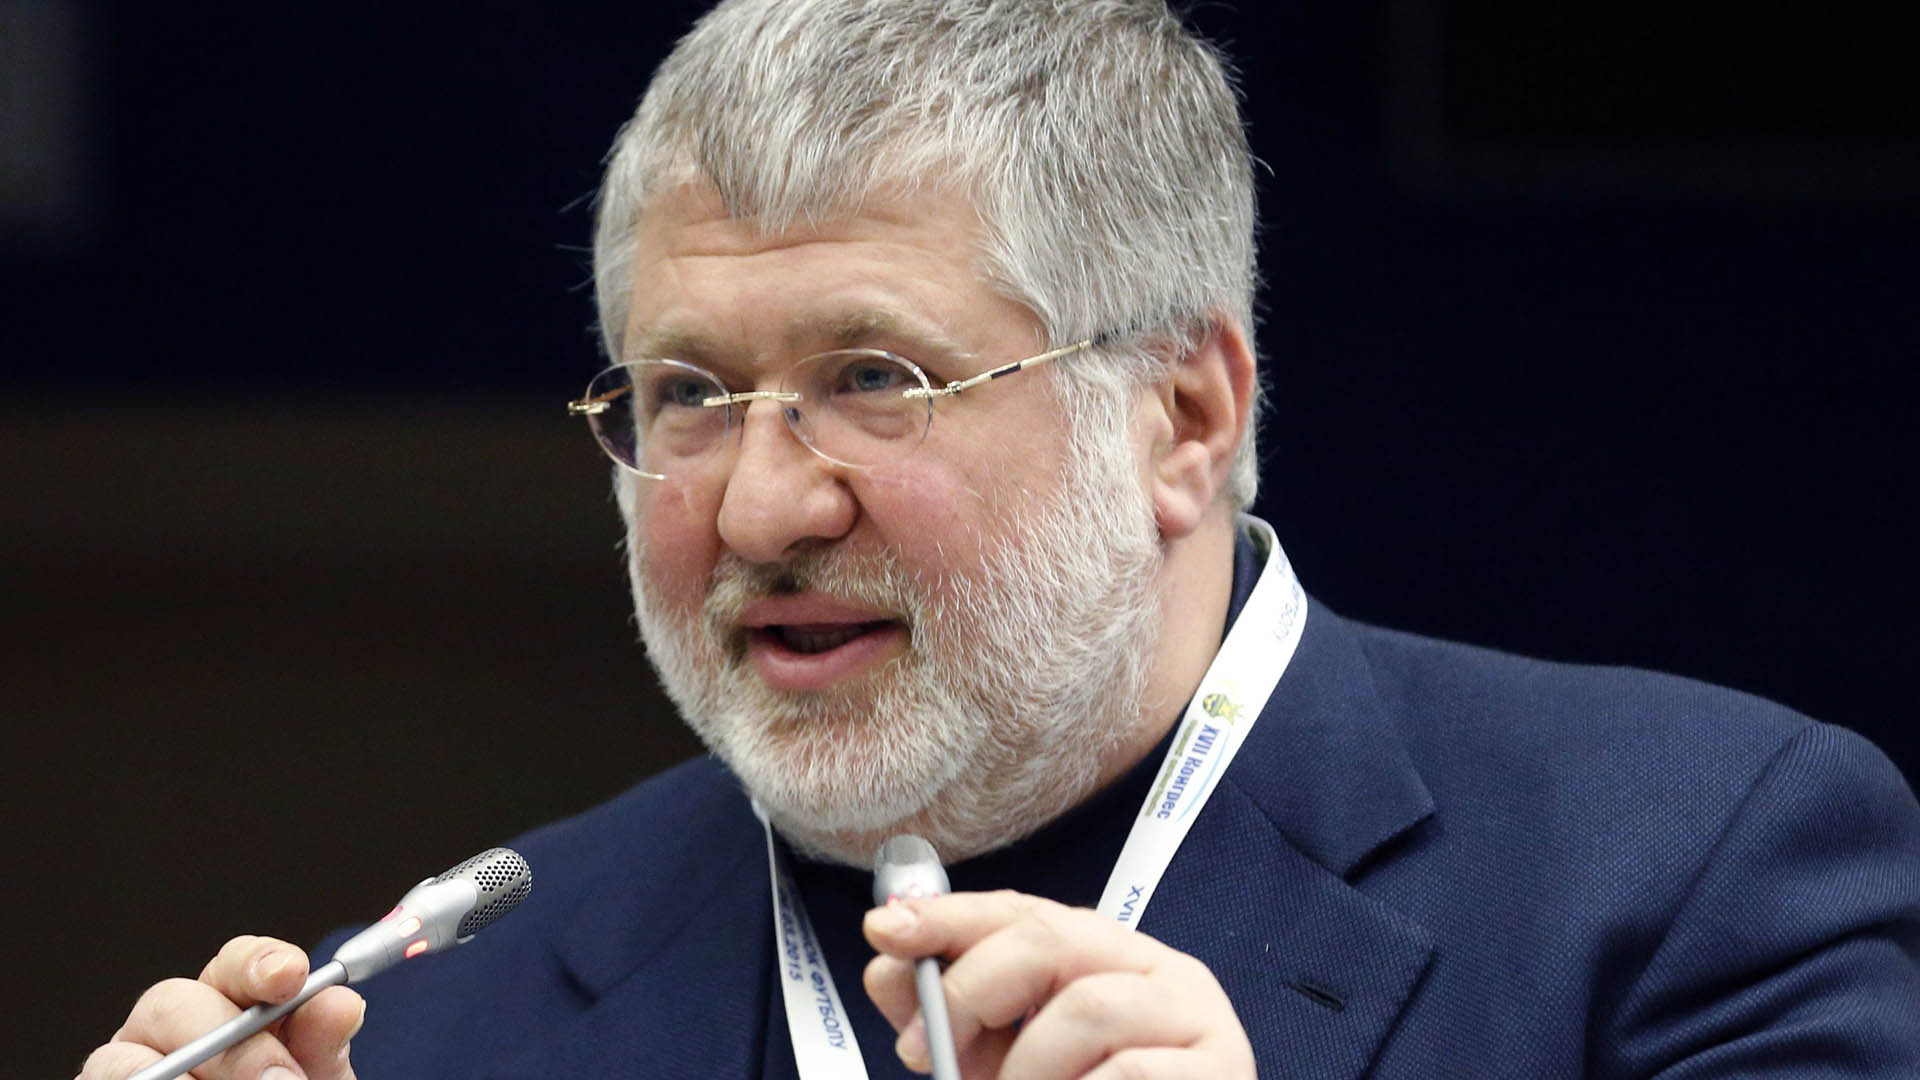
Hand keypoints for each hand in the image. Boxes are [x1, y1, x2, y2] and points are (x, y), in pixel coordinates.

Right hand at [77, 935, 363, 1079]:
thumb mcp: (314, 1077)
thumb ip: (323, 1045)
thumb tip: (341, 1005)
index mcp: (228, 1002)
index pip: (234, 963)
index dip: (260, 962)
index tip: (291, 976)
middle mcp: (171, 1028)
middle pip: (172, 1004)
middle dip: (231, 1045)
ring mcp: (131, 1067)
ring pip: (126, 1062)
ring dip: (181, 1078)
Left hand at [862, 890, 1254, 1078]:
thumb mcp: (1008, 1068)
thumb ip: (957, 1021)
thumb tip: (887, 966)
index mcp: (1108, 959)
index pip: (1023, 912)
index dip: (950, 916)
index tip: (884, 931)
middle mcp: (1158, 971)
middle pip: (1051, 938)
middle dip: (970, 988)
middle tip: (921, 1052)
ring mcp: (1197, 1017)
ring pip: (1088, 1007)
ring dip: (1025, 1070)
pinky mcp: (1224, 1067)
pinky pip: (1129, 1073)